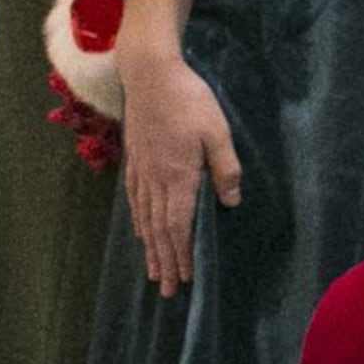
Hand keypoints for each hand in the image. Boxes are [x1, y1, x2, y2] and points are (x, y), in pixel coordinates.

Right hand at [119, 48, 239, 294]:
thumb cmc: (189, 100)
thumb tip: (230, 203)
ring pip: (144, 218)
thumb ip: (225, 168)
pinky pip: (133, 200)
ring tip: (153, 271)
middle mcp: (155, 179)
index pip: (179, 225)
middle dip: (164, 261)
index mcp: (178, 175)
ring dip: (149, 248)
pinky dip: (137, 222)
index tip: (186, 278)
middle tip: (168, 290)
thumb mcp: (217, 131)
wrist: (150, 74)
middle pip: (158, 229)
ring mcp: (141, 170)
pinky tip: (139, 231)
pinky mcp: (134, 159)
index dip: (182, 254)